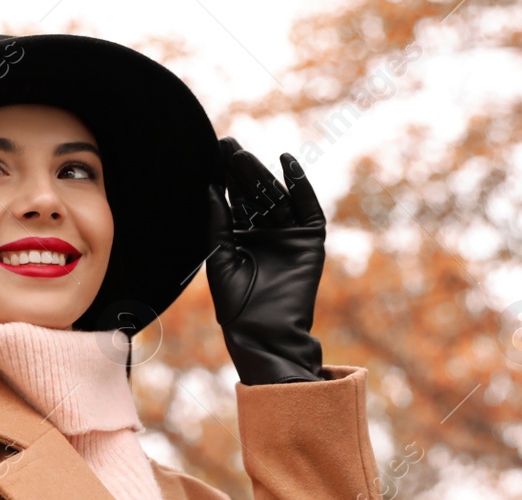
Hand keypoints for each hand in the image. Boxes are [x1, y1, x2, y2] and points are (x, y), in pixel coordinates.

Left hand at [204, 136, 328, 384]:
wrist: (264, 332)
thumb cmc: (236, 304)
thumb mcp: (220, 258)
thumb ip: (218, 224)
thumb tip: (211, 188)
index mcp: (242, 239)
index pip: (235, 202)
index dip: (226, 179)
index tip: (214, 154)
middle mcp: (265, 234)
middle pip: (255, 195)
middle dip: (242, 171)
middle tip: (228, 146)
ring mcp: (288, 236)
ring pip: (276, 197)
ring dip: (262, 175)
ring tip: (244, 156)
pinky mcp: (309, 240)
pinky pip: (307, 206)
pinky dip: (300, 185)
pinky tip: (287, 163)